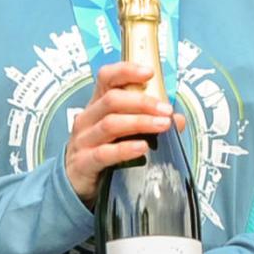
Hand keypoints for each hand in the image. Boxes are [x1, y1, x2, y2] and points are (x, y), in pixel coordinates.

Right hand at [64, 60, 182, 204]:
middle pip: (112, 100)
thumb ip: (149, 122)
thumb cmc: (103, 150)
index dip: (126, 71)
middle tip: (166, 110)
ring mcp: (83, 140)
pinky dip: (125, 149)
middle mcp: (87, 118)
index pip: (106, 78)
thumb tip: (178, 120)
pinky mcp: (83, 163)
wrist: (76, 181)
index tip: (149, 73)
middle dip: (142, 102)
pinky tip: (142, 147)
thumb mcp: (124, 132)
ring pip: (110, 124)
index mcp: (97, 104)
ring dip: (139, 122)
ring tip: (162, 126)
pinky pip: (104, 153)